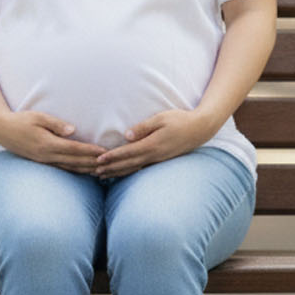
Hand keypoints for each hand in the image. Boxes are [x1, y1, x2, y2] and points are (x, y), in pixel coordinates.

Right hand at [0, 110, 106, 170]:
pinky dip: (76, 170)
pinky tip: (85, 171)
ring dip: (87, 169)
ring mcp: (45, 161)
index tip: (105, 151)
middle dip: (93, 163)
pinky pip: (63, 168)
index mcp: (47, 144)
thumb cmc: (21, 120)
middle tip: (110, 163)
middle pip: (75, 162)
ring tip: (103, 170)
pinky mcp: (43, 162)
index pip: (74, 149)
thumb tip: (73, 130)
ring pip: (70, 168)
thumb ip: (56, 124)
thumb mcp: (38, 117)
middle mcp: (47, 156)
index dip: (90, 151)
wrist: (2, 131)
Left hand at [94, 109, 210, 175]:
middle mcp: (154, 156)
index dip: (112, 157)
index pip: (127, 153)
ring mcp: (158, 160)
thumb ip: (143, 127)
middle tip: (94, 172)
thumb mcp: (161, 118)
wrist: (200, 129)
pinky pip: (141, 168)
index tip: (98, 160)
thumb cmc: (180, 120)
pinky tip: (123, 173)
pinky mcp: (161, 160)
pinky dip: (129, 171)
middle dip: (111, 168)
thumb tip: (126, 135)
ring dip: (118, 173)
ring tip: (104, 176)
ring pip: (134, 169)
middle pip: (128, 164)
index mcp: (152, 145)